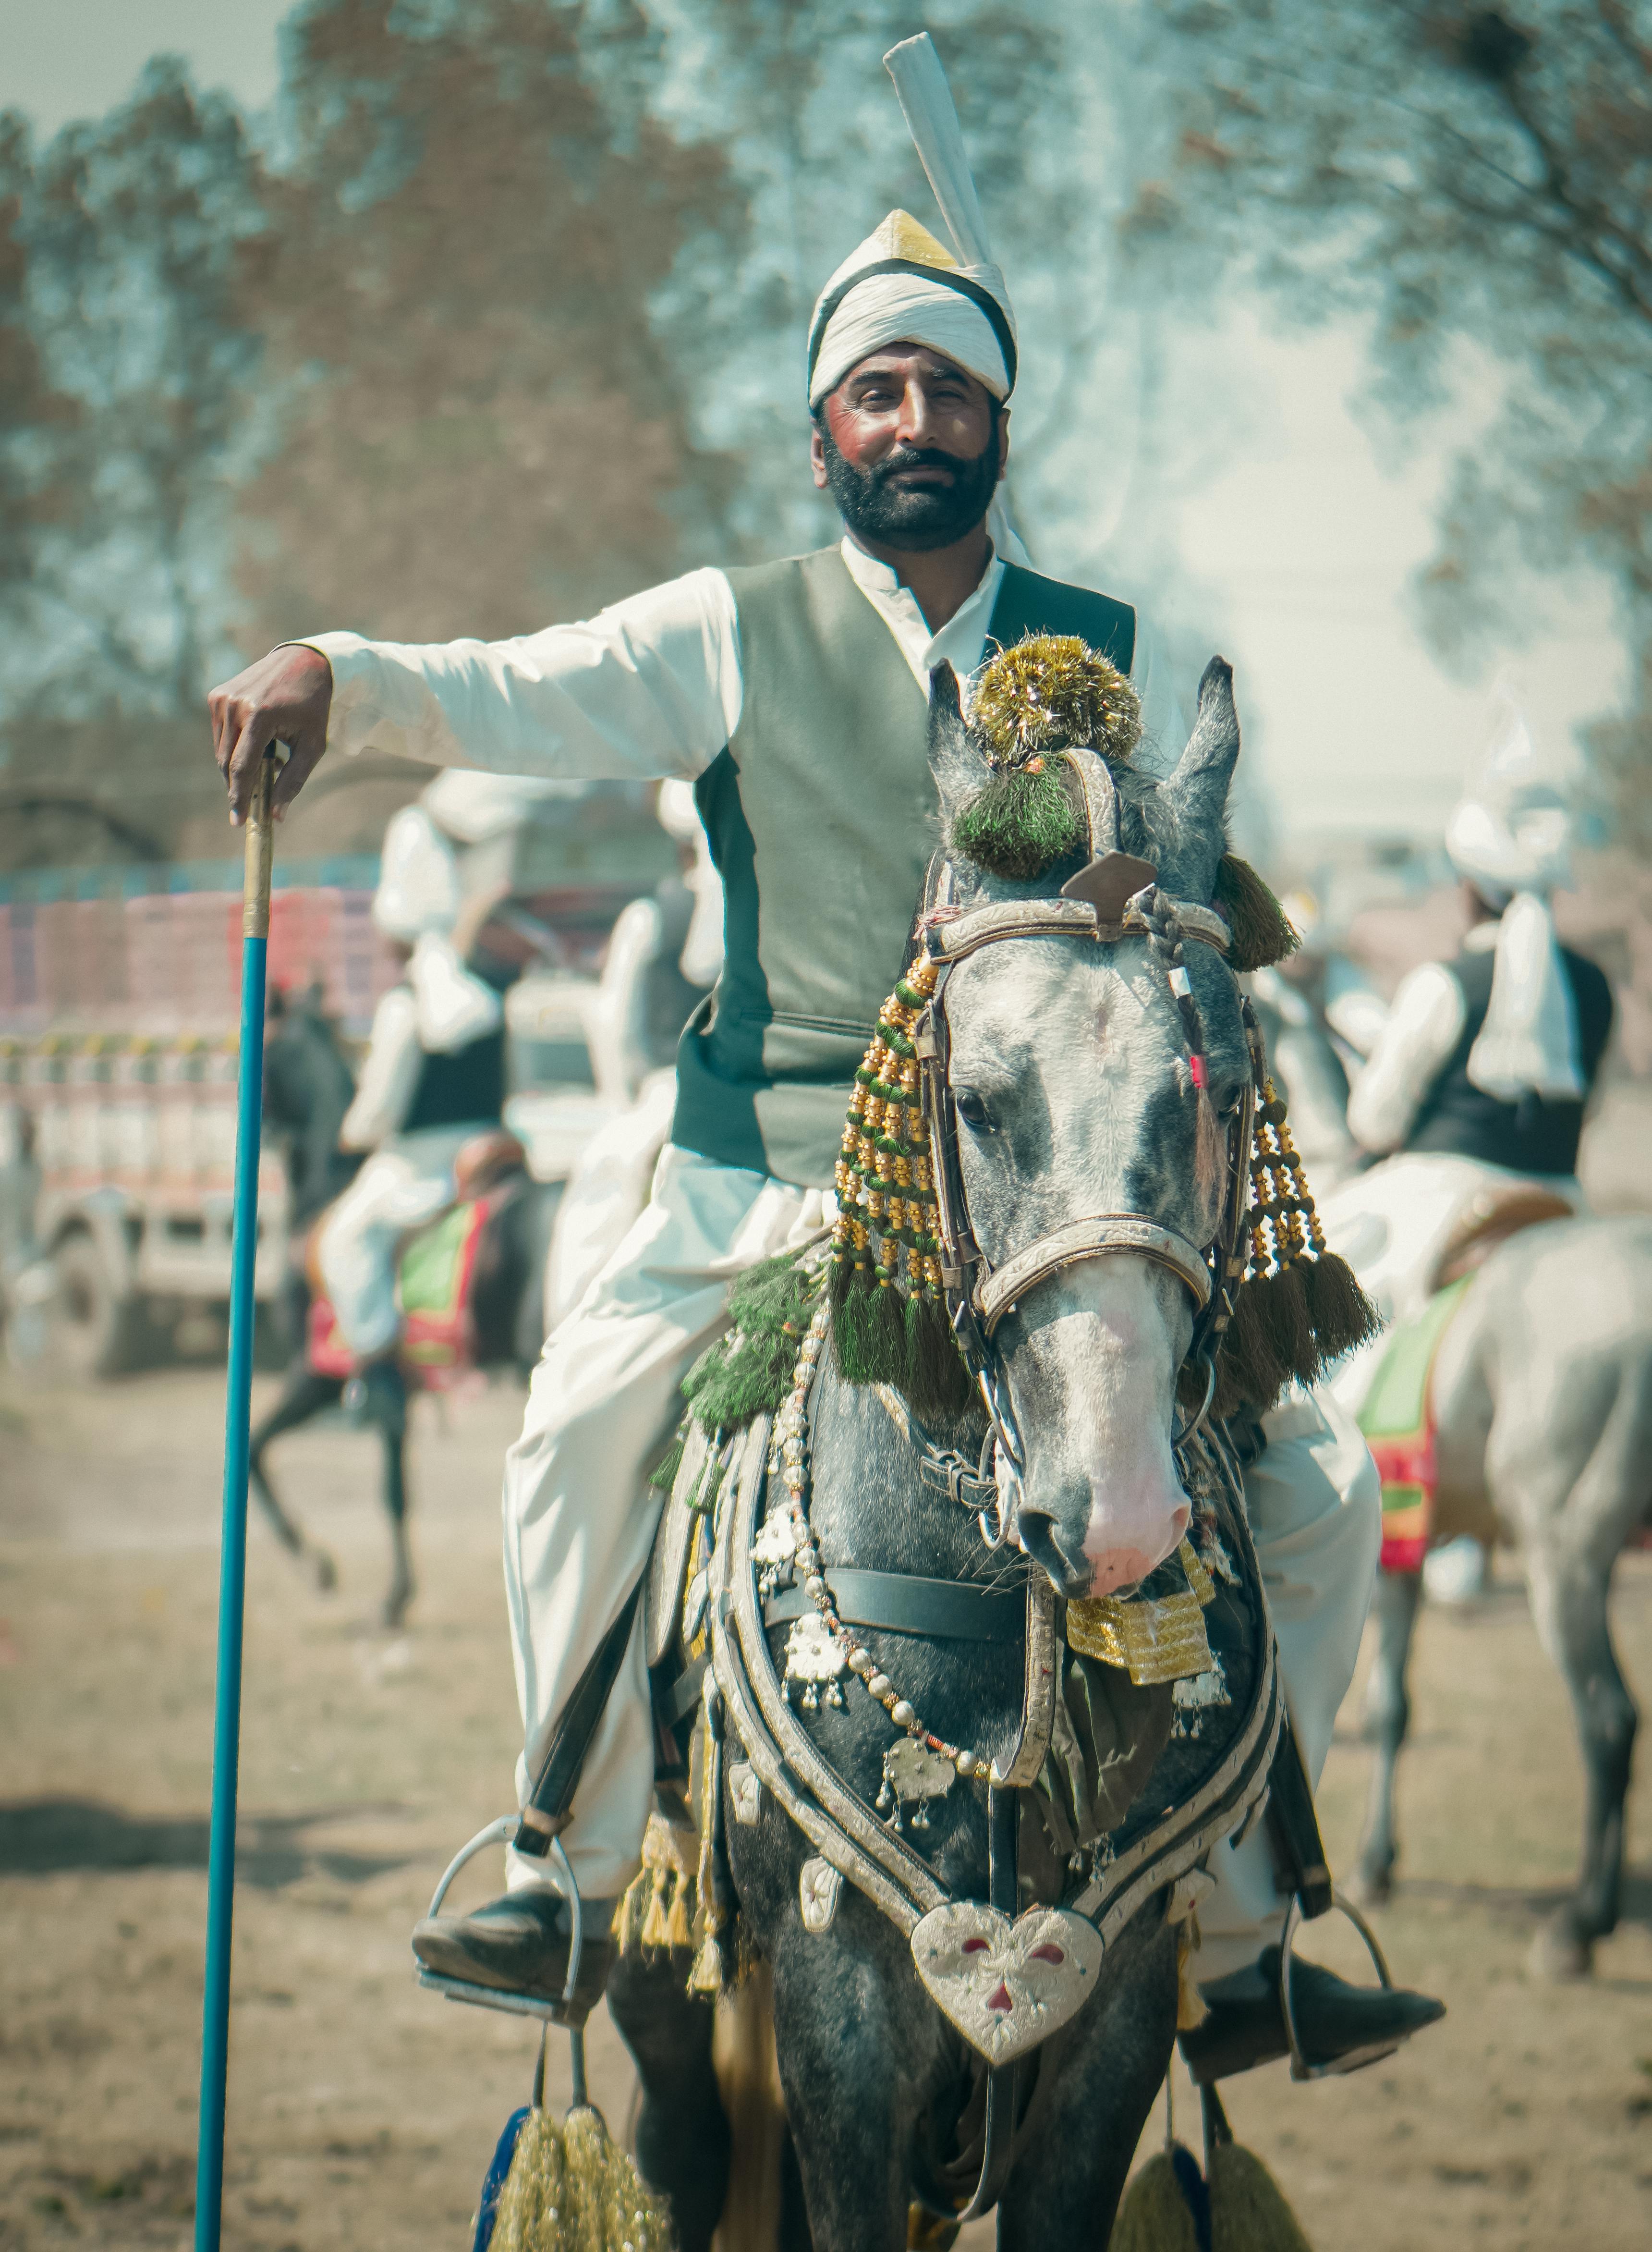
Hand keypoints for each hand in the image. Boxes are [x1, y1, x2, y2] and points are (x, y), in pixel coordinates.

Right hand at [207, 643, 333, 825]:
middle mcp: (234, 705)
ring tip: (273, 760)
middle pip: (227, 762)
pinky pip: (221, 735)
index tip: (237, 822)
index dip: (239, 797)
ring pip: (222, 751)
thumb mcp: (312, 746)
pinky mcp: (216, 695)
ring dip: (240, 766)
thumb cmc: (313, 707)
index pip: (241, 767)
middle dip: (240, 785)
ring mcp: (221, 698)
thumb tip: (276, 815)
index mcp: (258, 715)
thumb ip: (293, 780)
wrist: (304, 661)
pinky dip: (237, 748)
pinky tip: (263, 743)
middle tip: (256, 803)